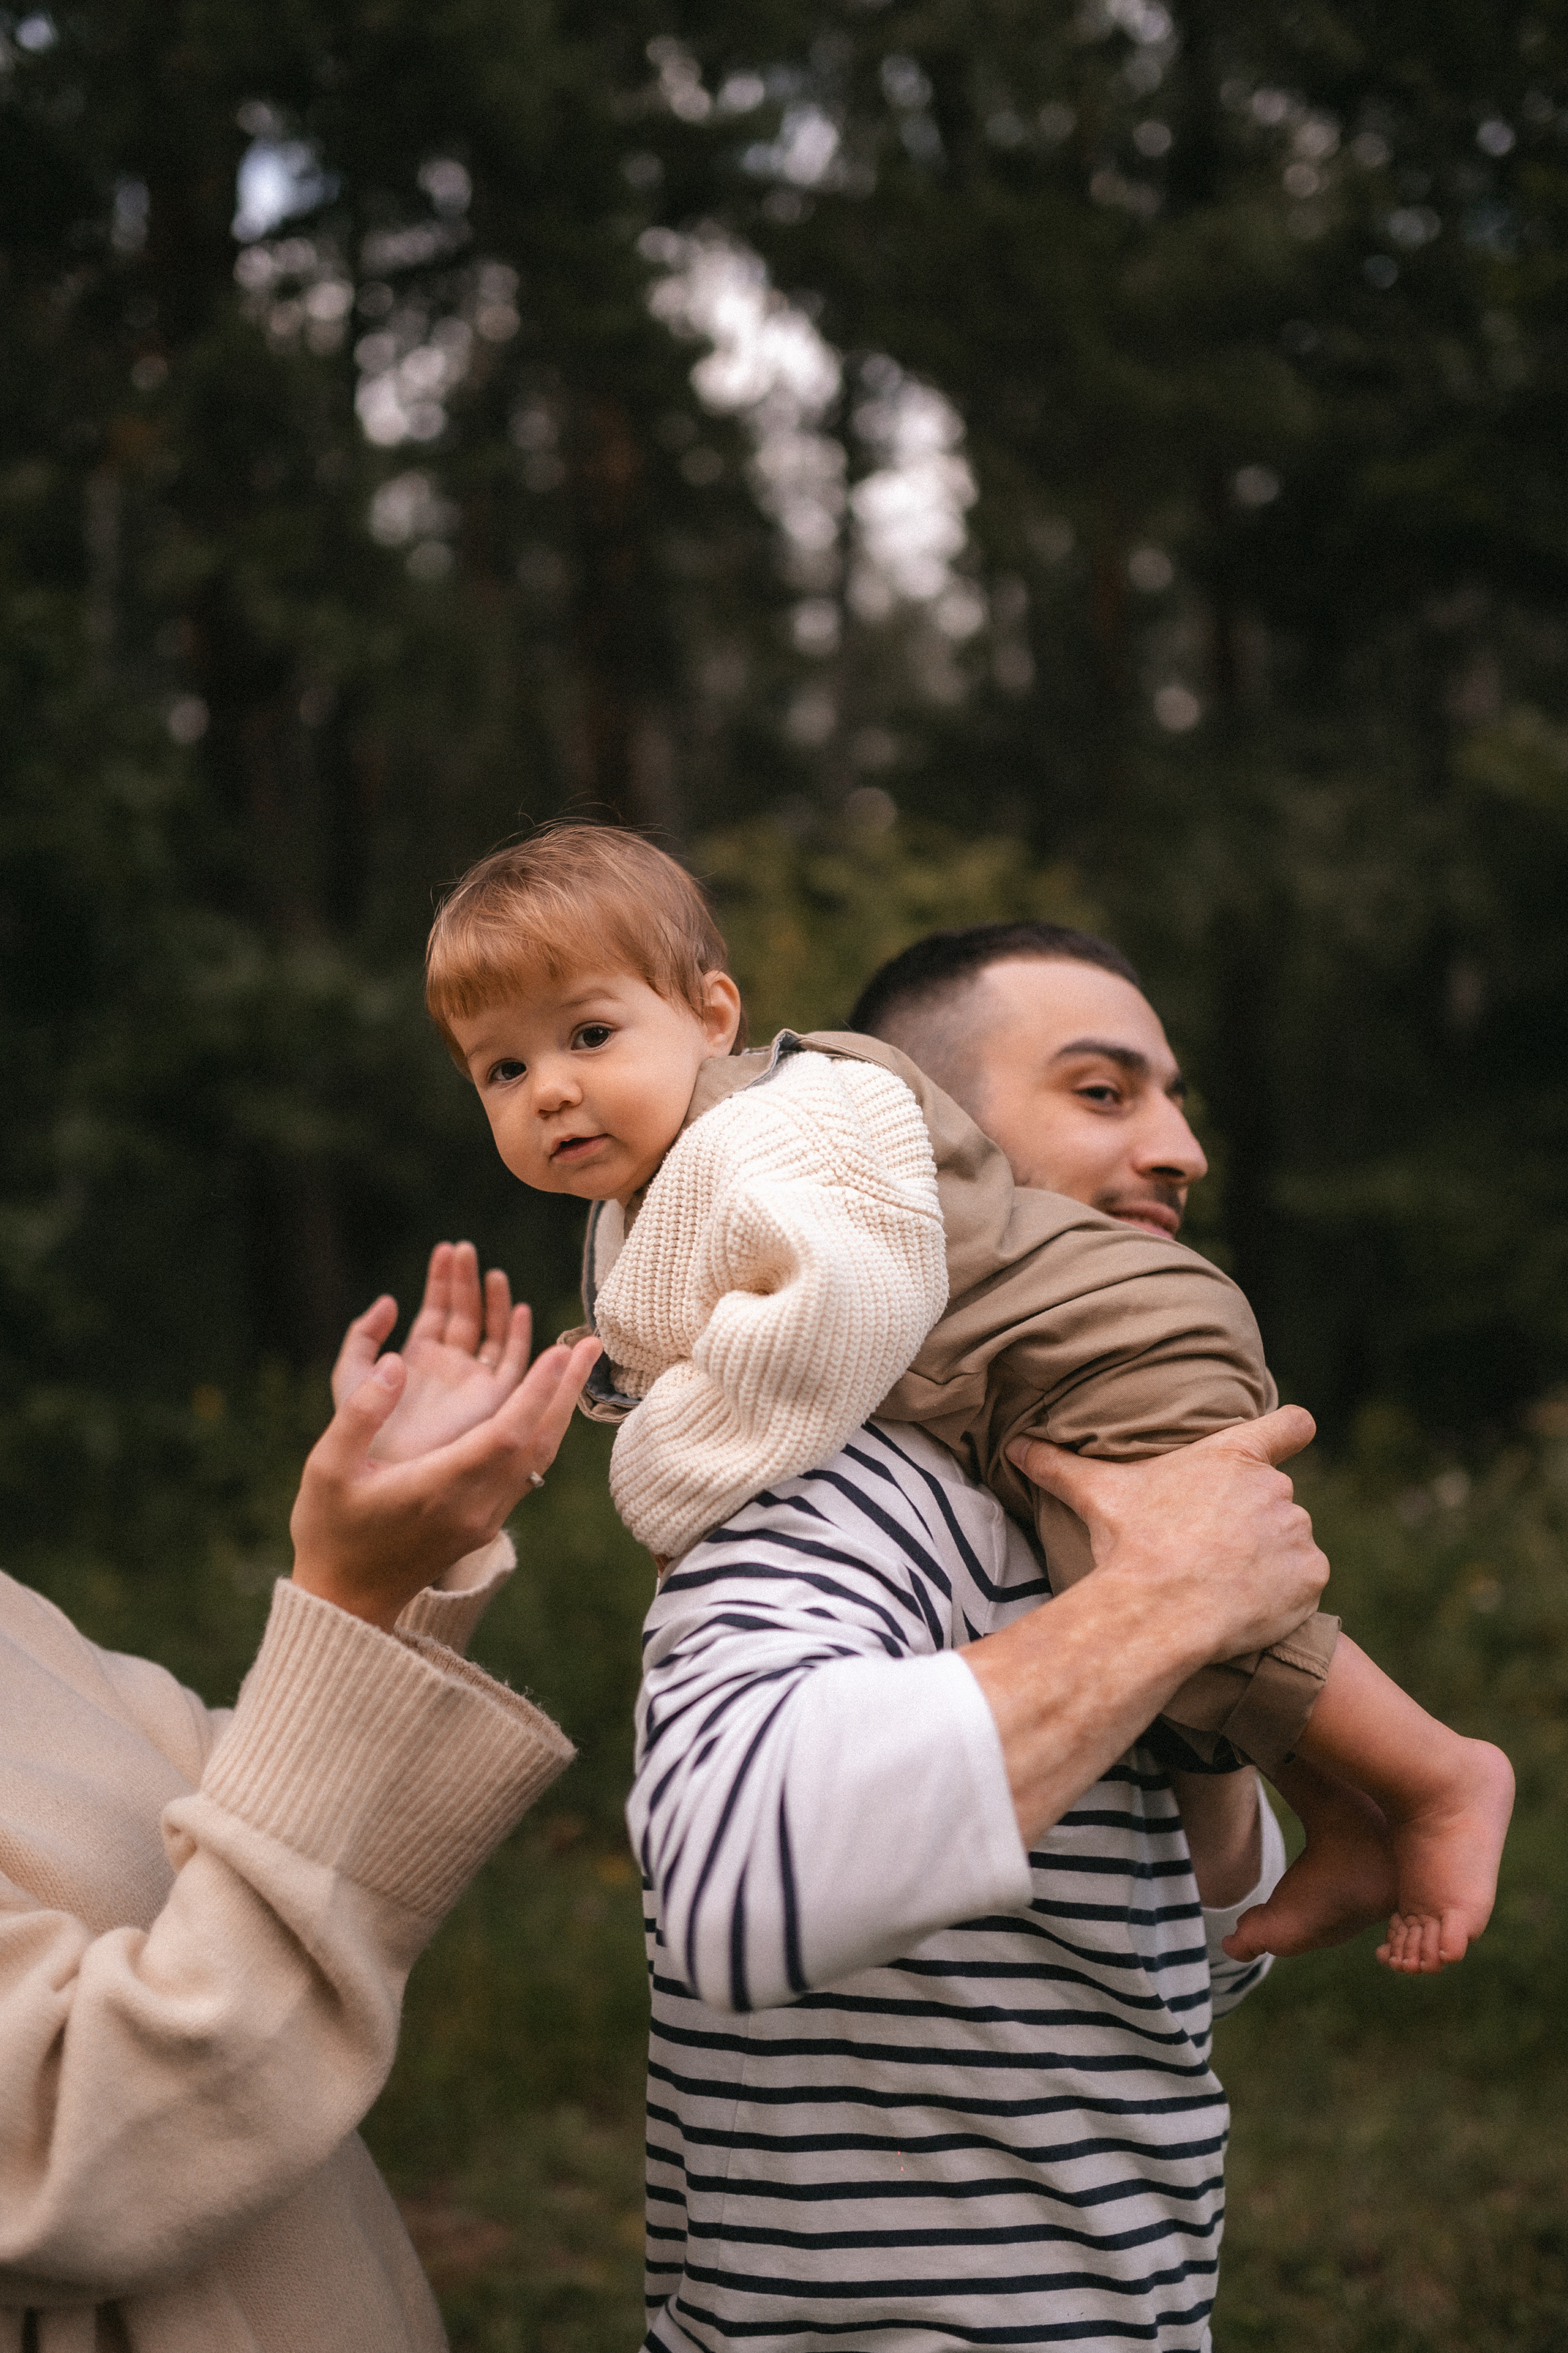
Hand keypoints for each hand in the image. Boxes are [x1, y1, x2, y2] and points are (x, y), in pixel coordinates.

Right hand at [291, 1329, 601, 1629]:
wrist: (345, 1602)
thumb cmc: (330, 1532)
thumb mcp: (327, 1468)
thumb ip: (362, 1412)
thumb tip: (397, 1362)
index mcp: (437, 1488)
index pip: (505, 1435)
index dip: (535, 1392)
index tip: (558, 1351)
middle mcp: (473, 1507)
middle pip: (537, 1444)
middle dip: (565, 1392)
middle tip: (591, 1345)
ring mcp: (484, 1520)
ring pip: (538, 1461)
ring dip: (560, 1411)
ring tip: (577, 1367)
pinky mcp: (484, 1524)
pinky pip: (525, 1473)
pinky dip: (541, 1434)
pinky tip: (545, 1407)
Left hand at [333, 1242, 532, 1462]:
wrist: (385, 1478)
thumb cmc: (360, 1434)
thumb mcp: (349, 1374)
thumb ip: (363, 1336)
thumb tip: (389, 1299)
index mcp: (419, 1362)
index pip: (437, 1312)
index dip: (442, 1281)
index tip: (446, 1250)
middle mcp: (450, 1370)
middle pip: (465, 1315)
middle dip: (466, 1282)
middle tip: (465, 1249)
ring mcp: (471, 1384)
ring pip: (491, 1334)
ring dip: (494, 1302)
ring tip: (492, 1272)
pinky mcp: (491, 1403)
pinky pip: (512, 1365)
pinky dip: (519, 1338)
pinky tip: (519, 1310)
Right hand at [1006, 1405, 1327, 1667]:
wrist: (1160, 1609)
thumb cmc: (1131, 1545)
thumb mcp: (1098, 1495)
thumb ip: (1059, 1465)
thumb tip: (1014, 1445)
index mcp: (1234, 1456)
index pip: (1290, 1424)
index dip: (1293, 1430)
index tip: (1294, 1436)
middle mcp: (1275, 1486)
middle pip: (1273, 1499)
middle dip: (1251, 1522)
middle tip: (1210, 1550)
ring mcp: (1297, 1532)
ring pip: (1288, 1542)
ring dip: (1268, 1559)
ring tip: (1224, 1582)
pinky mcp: (1310, 1576)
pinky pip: (1303, 1582)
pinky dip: (1284, 1594)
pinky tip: (1248, 1605)